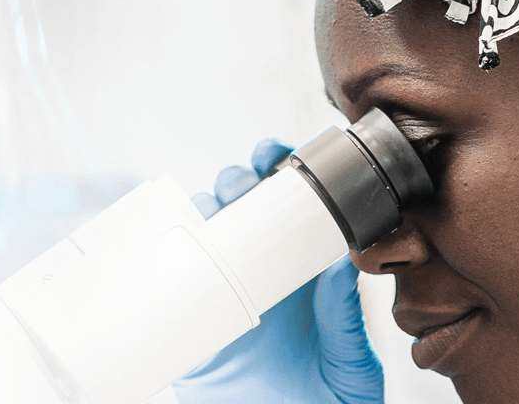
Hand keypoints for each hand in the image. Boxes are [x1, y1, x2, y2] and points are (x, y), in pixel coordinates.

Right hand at [176, 139, 383, 403]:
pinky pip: (171, 287)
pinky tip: (181, 234)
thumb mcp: (350, 364)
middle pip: (244, 218)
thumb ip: (343, 318)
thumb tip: (342, 259)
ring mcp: (224, 304)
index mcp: (304, 285)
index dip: (287, 182)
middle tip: (249, 173)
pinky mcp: (191, 334)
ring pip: (206, 240)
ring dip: (207, 207)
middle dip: (240, 182)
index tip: (286, 156)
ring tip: (219, 195)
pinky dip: (168, 255)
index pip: (294, 221)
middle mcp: (263, 286)